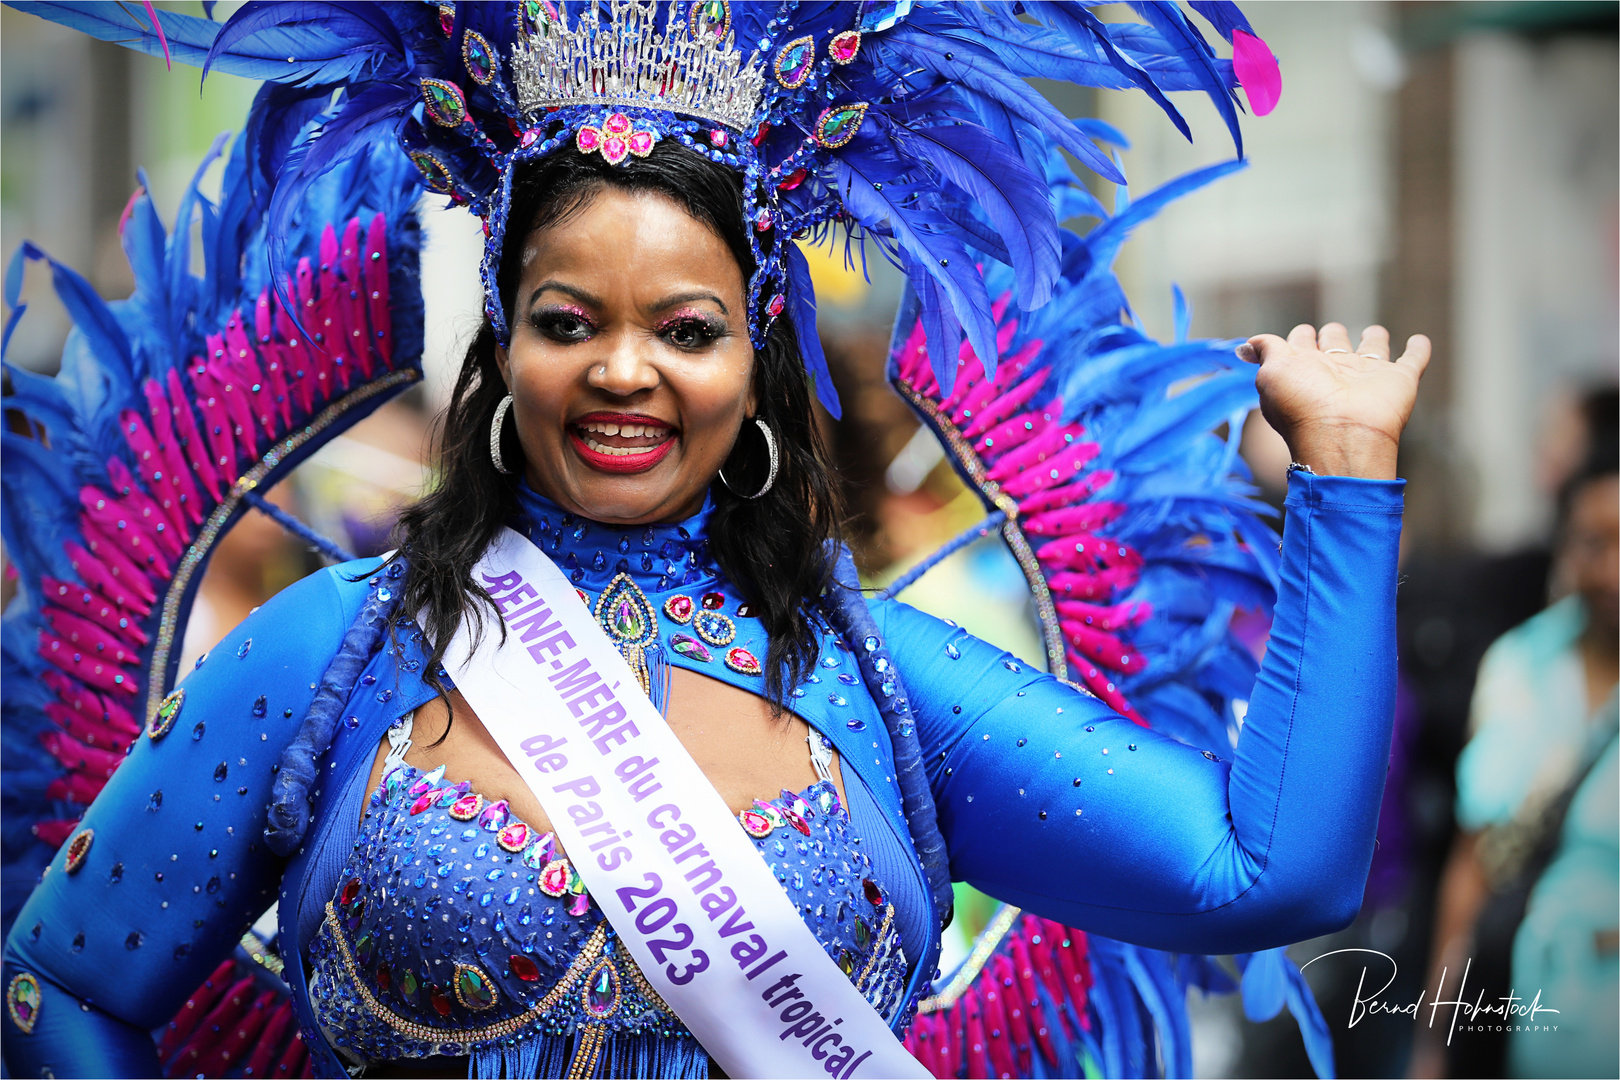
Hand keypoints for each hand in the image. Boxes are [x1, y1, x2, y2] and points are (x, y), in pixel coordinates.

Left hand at [1237, 323, 1429, 479]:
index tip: (1300, 334)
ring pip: (1373, 351)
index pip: (1301, 346)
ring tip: (1375, 332)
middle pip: (1336, 346)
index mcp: (1304, 369)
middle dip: (1333, 336)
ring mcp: (1367, 377)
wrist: (1342, 434)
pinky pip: (1413, 360)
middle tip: (1331, 331)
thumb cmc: (1302, 404)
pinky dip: (1419, 350)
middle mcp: (1335, 372)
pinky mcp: (1399, 381)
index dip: (1300, 338)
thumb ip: (1265, 351)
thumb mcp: (1272, 372)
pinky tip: (1420, 340)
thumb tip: (1245, 346)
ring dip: (1374, 340)